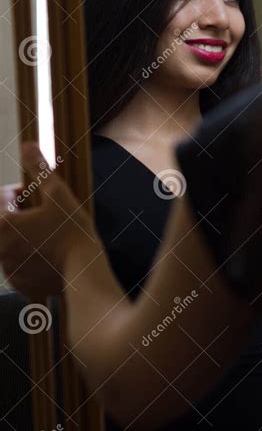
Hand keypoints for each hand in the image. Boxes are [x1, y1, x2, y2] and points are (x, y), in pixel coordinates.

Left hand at [0, 142, 100, 297]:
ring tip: (49, 236)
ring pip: (10, 246)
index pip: (2, 200)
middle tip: (43, 215)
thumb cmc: (71, 231)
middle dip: (19, 217)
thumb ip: (39, 169)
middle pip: (4, 225)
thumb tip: (28, 145)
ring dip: (23, 238)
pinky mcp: (19, 285)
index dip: (17, 194)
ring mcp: (8, 269)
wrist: (84, 273)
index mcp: (3, 224)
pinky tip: (49, 255)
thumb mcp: (57, 194)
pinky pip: (18, 267)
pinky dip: (29, 259)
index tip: (33, 195)